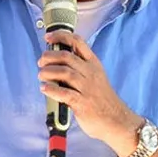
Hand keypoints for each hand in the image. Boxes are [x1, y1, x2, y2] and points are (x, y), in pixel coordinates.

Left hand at [38, 30, 143, 146]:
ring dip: (48, 72)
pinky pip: (64, 93)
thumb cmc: (101, 99)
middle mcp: (90, 73)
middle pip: (67, 56)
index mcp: (93, 64)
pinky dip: (52, 89)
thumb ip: (79, 67)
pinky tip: (44, 88)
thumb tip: (56, 60)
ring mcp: (87, 88)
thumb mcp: (95, 76)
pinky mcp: (82, 103)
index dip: (61, 36)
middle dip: (49, 56)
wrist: (116, 120)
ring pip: (65, 72)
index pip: (78, 42)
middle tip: (41, 62)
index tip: (48, 37)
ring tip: (41, 75)